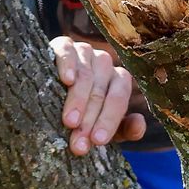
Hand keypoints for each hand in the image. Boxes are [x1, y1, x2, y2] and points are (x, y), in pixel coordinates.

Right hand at [52, 37, 146, 155]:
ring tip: (70, 122)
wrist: (50, 93)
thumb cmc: (82, 113)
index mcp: (119, 80)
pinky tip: (66, 80)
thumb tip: (139, 125)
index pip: (119, 99)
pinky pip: (68, 52)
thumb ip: (124, 128)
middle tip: (79, 143)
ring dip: (78, 100)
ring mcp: (85, 51)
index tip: (97, 141)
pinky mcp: (63, 45)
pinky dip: (68, 65)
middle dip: (89, 120)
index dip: (109, 120)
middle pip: (100, 91)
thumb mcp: (103, 125)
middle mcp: (105, 63)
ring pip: (86, 75)